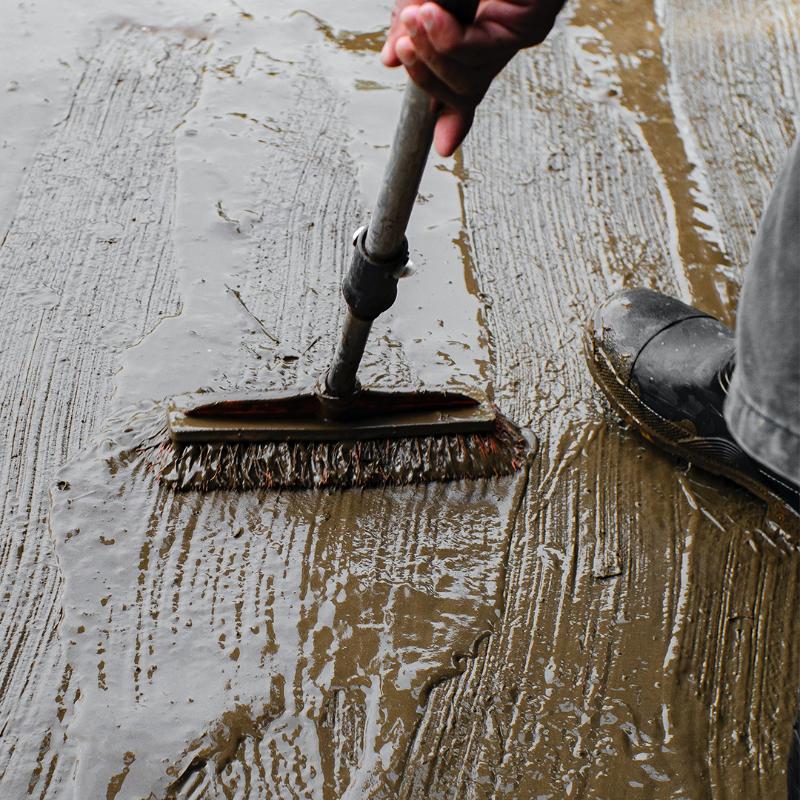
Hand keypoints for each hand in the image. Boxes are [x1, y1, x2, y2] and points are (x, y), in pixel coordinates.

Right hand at [381, 0, 564, 155]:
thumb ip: (412, 24)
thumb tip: (388, 62)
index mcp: (478, 26)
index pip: (464, 80)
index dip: (452, 116)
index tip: (443, 146)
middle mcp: (501, 32)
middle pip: (463, 88)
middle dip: (424, 75)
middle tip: (398, 47)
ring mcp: (518, 27)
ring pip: (470, 78)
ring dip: (432, 54)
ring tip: (415, 19)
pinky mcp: (531, 19)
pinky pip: (482, 52)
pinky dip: (450, 41)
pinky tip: (431, 16)